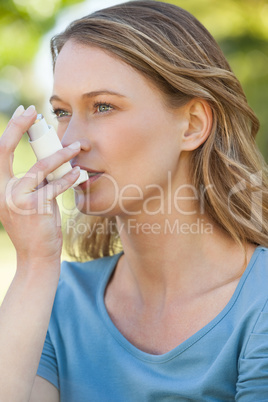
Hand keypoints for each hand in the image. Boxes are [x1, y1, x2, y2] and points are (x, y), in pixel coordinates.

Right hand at [0, 105, 81, 264]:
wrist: (36, 257)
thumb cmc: (36, 228)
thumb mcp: (29, 201)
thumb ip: (34, 182)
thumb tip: (49, 159)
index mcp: (0, 186)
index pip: (0, 152)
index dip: (12, 130)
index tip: (24, 113)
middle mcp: (3, 190)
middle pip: (4, 150)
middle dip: (19, 127)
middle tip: (35, 111)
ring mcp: (16, 199)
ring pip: (39, 167)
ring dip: (61, 154)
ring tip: (77, 146)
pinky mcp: (35, 207)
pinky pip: (55, 186)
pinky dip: (69, 179)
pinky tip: (80, 174)